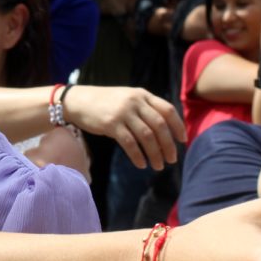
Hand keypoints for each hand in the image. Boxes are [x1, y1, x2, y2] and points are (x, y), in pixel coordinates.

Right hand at [63, 86, 185, 169]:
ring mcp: (123, 112)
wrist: (78, 101)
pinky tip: (141, 164)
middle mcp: (135, 101)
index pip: (168, 110)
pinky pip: (130, 143)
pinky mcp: (111, 124)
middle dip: (168, 145)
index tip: (183, 141)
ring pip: (147, 136)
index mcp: (142, 94)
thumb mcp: (127, 97)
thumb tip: (164, 128)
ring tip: (158, 166)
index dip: (178, 126)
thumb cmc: (104, 102)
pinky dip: (138, 156)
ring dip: (155, 154)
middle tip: (172, 159)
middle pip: (160, 125)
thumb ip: (144, 107)